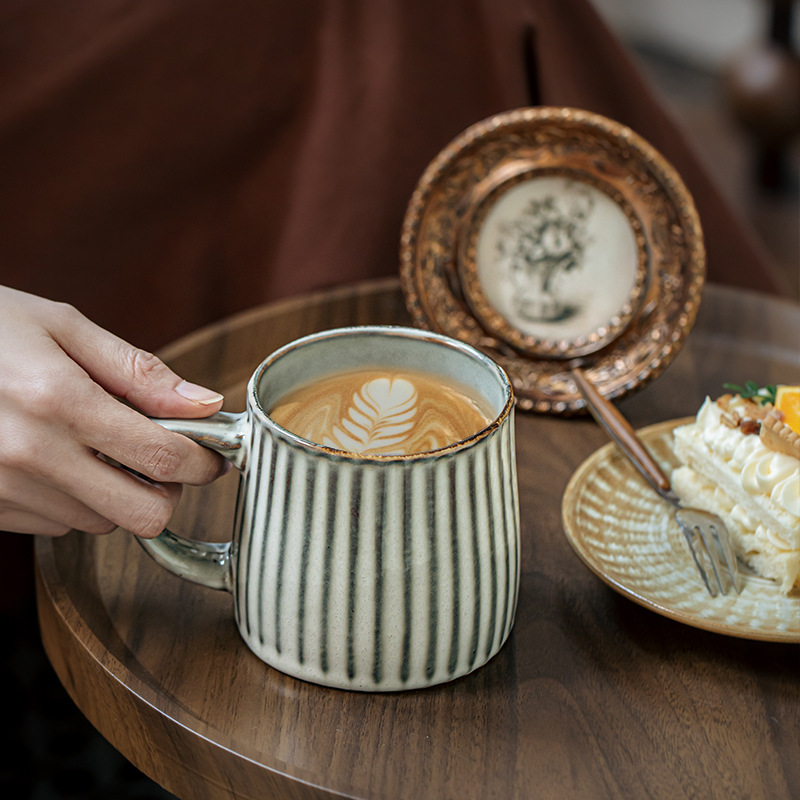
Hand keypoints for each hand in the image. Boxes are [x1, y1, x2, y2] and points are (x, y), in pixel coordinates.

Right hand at [0, 286, 227, 536]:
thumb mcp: (61, 325)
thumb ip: (138, 371)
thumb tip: (204, 403)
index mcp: (57, 399)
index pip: (162, 457)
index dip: (204, 462)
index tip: (214, 455)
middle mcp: (29, 454)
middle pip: (141, 514)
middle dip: (167, 491)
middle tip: (163, 458)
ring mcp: (3, 488)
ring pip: (101, 522)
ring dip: (117, 493)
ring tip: (95, 445)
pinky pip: (58, 525)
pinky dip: (75, 500)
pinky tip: (57, 459)